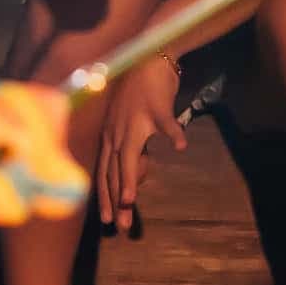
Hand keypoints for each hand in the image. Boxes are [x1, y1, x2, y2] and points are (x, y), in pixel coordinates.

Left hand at [90, 55, 186, 223]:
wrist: (146, 59)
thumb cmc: (139, 95)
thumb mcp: (129, 126)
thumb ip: (133, 150)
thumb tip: (139, 173)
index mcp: (110, 138)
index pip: (104, 173)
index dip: (106, 197)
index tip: (108, 220)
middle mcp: (118, 132)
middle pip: (115, 171)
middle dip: (116, 200)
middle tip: (120, 225)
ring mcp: (136, 120)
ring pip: (130, 153)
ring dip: (131, 178)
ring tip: (131, 200)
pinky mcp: (157, 108)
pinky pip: (166, 123)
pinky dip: (174, 134)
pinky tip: (181, 146)